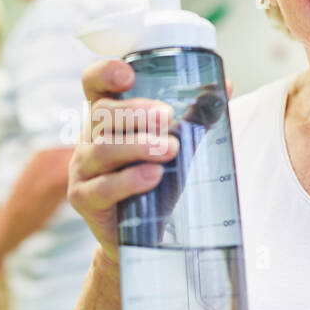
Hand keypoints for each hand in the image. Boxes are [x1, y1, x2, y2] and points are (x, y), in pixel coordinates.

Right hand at [68, 59, 178, 263]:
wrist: (138, 235)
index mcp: (108, 117)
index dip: (105, 73)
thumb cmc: (153, 180)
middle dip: (136, 112)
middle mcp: (89, 137)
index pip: (95, 84)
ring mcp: (82, 168)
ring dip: (138, 146)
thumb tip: (227, 86)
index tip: (129, 75)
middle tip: (168, 118)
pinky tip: (153, 176)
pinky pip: (102, 187)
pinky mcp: (83, 198)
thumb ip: (195, 117)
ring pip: (103, 149)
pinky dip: (129, 180)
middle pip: (102, 114)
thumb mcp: (175, 145)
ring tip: (170, 149)